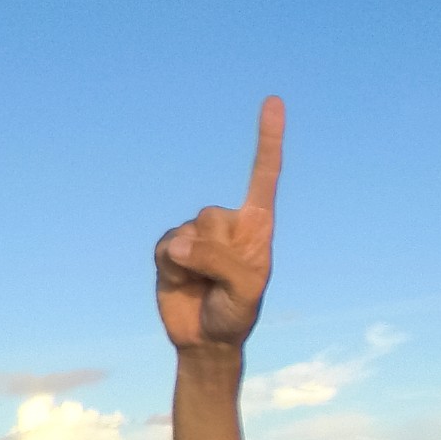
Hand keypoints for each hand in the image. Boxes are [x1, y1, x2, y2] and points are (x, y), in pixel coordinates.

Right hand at [156, 97, 283, 350]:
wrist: (205, 338)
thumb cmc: (236, 312)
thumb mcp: (244, 292)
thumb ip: (221, 263)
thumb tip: (182, 242)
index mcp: (256, 226)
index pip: (263, 175)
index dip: (268, 139)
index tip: (273, 101)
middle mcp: (228, 223)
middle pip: (212, 216)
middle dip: (215, 253)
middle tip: (222, 282)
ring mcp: (197, 233)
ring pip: (188, 233)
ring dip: (194, 264)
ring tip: (204, 285)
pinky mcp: (170, 246)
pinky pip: (166, 248)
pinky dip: (172, 269)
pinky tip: (182, 282)